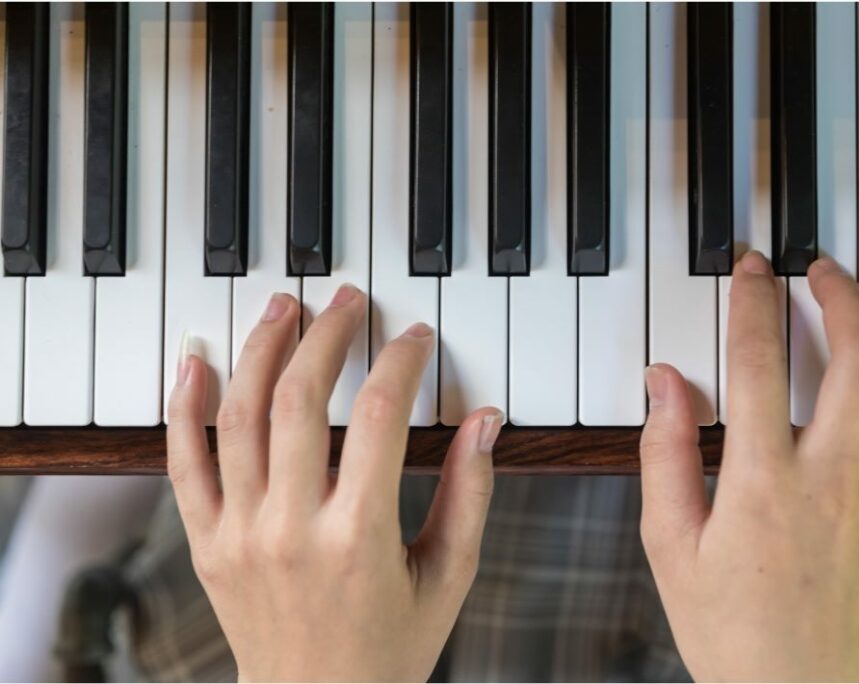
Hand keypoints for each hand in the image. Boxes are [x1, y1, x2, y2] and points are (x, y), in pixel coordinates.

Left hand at [167, 286, 501, 681]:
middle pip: (299, 399)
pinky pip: (182, 463)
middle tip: (348, 301)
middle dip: (328, 336)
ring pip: (238, 417)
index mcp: (358, 536)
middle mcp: (291, 528)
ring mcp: (239, 534)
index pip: (379, 416)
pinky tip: (195, 360)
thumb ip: (469, 495)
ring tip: (284, 307)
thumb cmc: (389, 648)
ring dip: (260, 350)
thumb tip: (487, 422)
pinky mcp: (207, 543)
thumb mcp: (448, 578)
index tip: (414, 337)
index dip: (401, 362)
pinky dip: (184, 407)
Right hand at [640, 252, 858, 680]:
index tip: (749, 270)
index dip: (752, 302)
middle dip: (841, 296)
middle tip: (821, 268)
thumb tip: (664, 383)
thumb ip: (664, 455)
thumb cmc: (727, 628)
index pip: (758, 363)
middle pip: (856, 360)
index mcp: (763, 482)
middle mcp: (833, 481)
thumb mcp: (669, 543)